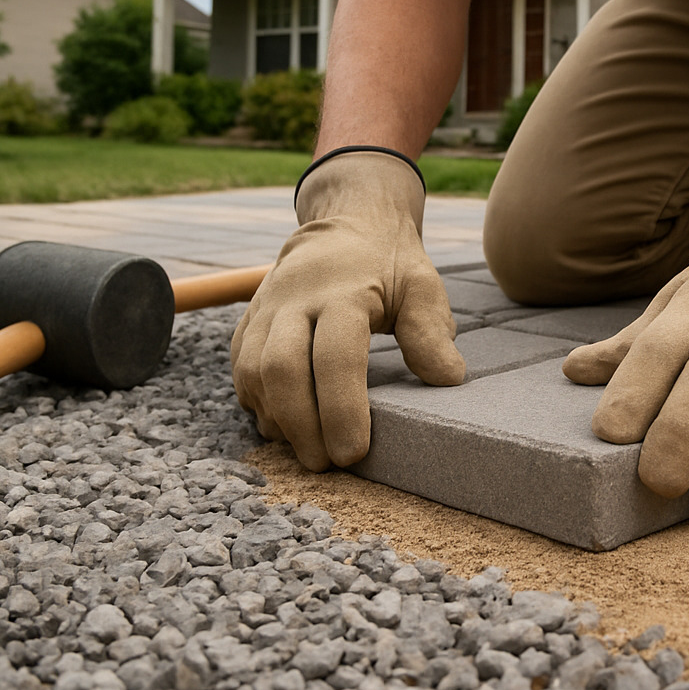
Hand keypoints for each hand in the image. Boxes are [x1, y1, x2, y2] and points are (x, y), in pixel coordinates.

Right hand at [231, 150, 465, 470]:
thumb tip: (448, 378)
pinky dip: (258, 404)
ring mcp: (266, 309)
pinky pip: (240, 370)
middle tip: (325, 465)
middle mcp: (295, 299)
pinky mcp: (249, 321)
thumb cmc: (389, 264)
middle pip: (282, 369)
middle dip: (301, 425)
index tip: (354, 452)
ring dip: (276, 419)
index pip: (335, 356)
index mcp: (343, 292)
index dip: (341, 409)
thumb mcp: (422, 285)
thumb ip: (431, 331)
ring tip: (306, 450)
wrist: (345, 224)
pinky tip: (285, 427)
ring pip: (253, 372)